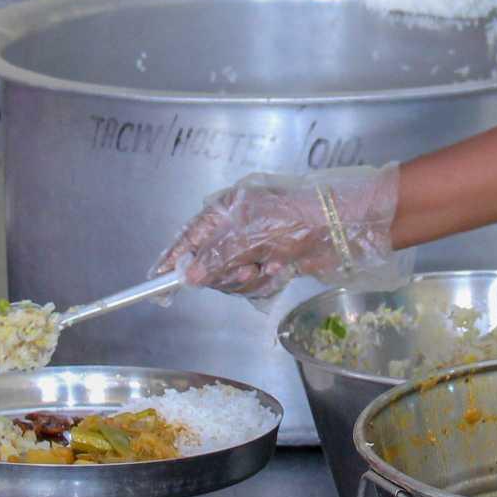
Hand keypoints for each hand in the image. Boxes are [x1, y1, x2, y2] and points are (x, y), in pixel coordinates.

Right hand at [157, 165, 406, 301]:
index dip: (172, 259)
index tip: (155, 280)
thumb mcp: (249, 235)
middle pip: (208, 266)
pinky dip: (266, 282)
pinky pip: (254, 286)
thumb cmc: (296, 218)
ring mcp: (254, 248)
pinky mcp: (272, 264)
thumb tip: (187, 276)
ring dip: (249, 279)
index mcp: (225, 211)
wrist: (341, 227)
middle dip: (225, 273)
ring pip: (231, 280)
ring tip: (270, 265)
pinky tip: (282, 269)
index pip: (188, 238)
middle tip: (246, 267)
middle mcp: (236, 230)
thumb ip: (215, 257)